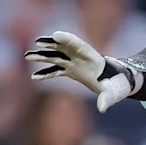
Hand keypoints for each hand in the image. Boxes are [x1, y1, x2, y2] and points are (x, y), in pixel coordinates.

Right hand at [24, 31, 144, 112]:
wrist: (118, 82)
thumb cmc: (118, 84)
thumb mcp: (114, 91)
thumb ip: (107, 98)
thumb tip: (102, 109)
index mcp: (93, 57)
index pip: (79, 45)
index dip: (67, 39)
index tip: (55, 35)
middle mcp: (81, 57)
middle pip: (64, 48)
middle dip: (51, 44)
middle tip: (37, 42)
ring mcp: (75, 63)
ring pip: (56, 57)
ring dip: (43, 56)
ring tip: (27, 56)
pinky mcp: (71, 71)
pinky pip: (56, 70)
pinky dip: (46, 73)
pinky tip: (34, 77)